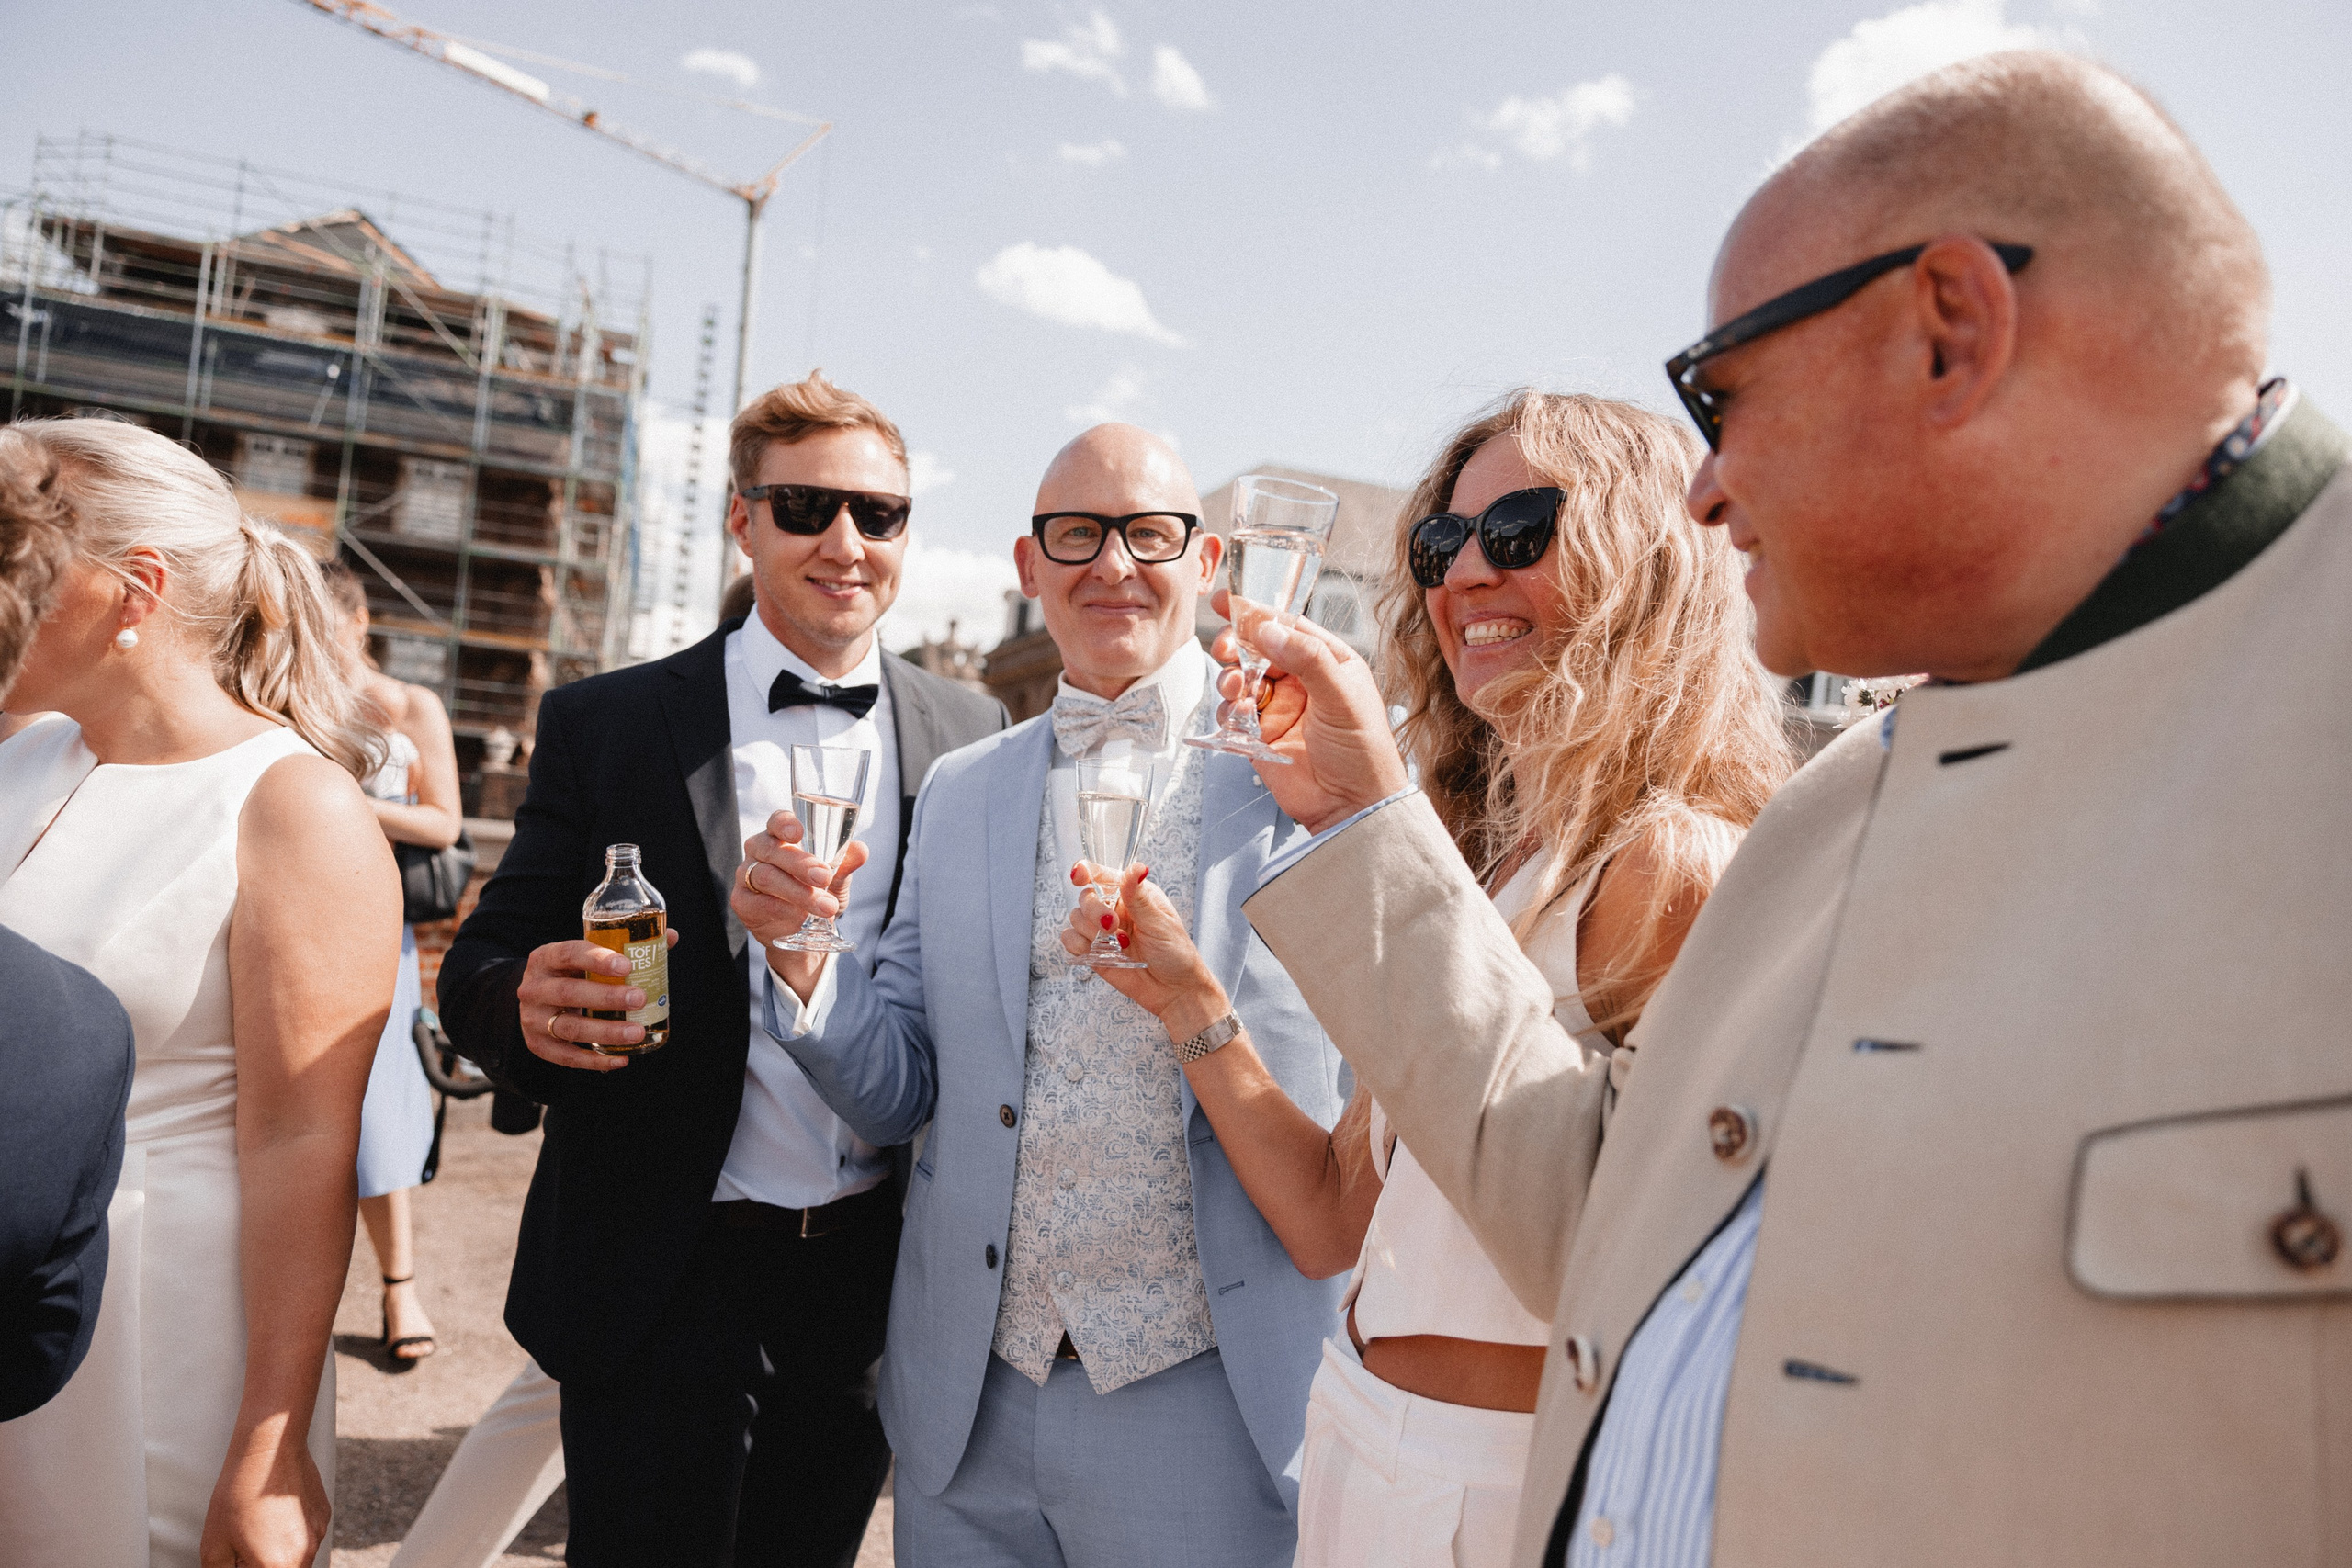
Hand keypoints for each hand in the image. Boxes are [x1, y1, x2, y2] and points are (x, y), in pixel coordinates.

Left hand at [199, 1419, 328, 1566]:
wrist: (271, 1449)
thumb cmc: (241, 1492)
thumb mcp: (214, 1545)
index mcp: (278, 1567)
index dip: (242, 1567)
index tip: (236, 1558)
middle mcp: (305, 1555)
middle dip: (260, 1564)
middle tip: (243, 1545)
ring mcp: (319, 1534)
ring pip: (295, 1560)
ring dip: (276, 1554)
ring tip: (257, 1528)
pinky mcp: (324, 1516)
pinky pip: (306, 1538)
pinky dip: (289, 1536)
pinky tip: (273, 1515)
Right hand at [515, 928, 680, 1071]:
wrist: (535, 999)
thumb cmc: (570, 973)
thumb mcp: (585, 956)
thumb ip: (623, 947)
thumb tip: (671, 937)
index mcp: (545, 958)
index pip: (568, 954)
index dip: (597, 959)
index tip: (627, 965)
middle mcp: (533, 988)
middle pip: (569, 992)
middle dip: (607, 997)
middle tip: (640, 998)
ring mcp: (532, 1018)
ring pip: (570, 1027)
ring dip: (606, 1031)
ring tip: (637, 1032)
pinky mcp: (538, 1044)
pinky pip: (567, 1056)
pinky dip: (594, 1060)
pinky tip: (620, 1059)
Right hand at [732, 809, 869, 997]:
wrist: (804, 935)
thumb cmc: (817, 894)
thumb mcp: (837, 879)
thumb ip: (846, 863)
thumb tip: (861, 849)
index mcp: (780, 837)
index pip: (777, 822)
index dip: (785, 824)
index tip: (798, 833)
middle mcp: (759, 852)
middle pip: (773, 850)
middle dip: (801, 864)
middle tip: (824, 878)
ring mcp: (746, 876)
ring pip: (767, 877)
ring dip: (799, 892)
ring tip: (825, 906)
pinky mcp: (743, 902)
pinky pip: (761, 903)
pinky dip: (784, 910)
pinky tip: (801, 917)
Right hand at [1060, 863, 1231, 1044]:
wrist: (1174, 990)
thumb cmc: (1175, 953)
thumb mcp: (1160, 923)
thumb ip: (1139, 897)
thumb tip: (1136, 868)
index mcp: (1133, 894)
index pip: (1102, 875)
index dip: (1086, 871)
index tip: (1079, 876)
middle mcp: (1115, 909)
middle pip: (1085, 897)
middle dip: (1094, 911)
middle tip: (1113, 926)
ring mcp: (1102, 931)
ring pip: (1076, 918)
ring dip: (1091, 931)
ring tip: (1118, 945)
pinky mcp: (1093, 952)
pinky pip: (1071, 941)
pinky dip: (1079, 946)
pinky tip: (1100, 953)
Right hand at [1208, 588, 1409, 832]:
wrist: (1352, 806)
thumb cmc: (1363, 751)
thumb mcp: (1342, 696)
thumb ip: (1307, 658)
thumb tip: (1268, 629)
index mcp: (1328, 661)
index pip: (1287, 626)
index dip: (1256, 613)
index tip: (1226, 602)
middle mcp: (1301, 682)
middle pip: (1257, 650)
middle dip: (1236, 646)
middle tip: (1227, 649)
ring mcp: (1279, 709)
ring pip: (1241, 681)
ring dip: (1230, 680)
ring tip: (1235, 688)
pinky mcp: (1260, 738)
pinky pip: (1234, 717)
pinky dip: (1230, 714)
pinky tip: (1241, 719)